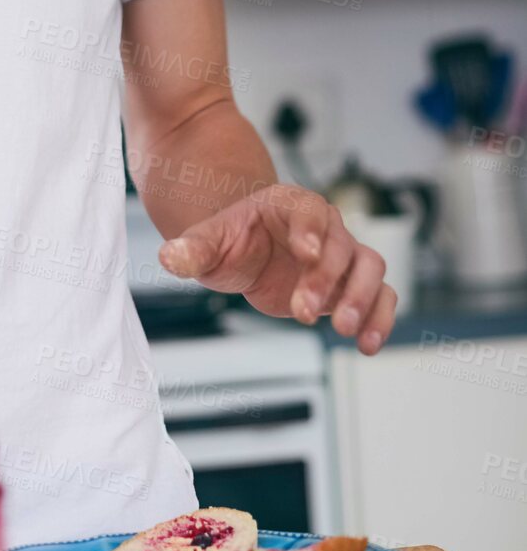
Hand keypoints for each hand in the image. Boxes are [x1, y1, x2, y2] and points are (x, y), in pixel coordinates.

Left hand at [157, 184, 396, 354]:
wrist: (245, 253)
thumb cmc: (230, 240)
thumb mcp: (207, 242)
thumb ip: (192, 249)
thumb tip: (169, 257)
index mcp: (289, 206)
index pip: (309, 212)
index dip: (311, 231)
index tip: (306, 254)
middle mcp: (324, 227)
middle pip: (342, 246)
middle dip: (327, 279)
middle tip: (304, 311)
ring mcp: (342, 255)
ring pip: (370, 267)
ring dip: (363, 298)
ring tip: (345, 330)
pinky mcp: (350, 285)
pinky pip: (380, 295)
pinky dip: (380, 318)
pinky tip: (367, 345)